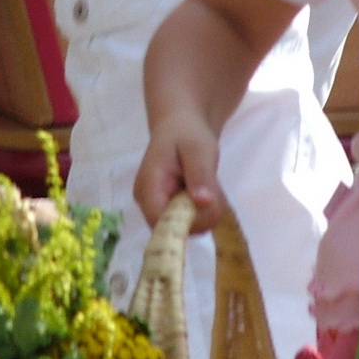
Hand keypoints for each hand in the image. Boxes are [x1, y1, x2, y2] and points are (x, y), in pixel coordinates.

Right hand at [134, 113, 224, 233]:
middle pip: (175, 231)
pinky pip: (191, 223)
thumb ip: (200, 174)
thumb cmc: (187, 133)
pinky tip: (203, 190)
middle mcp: (147, 203)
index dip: (186, 223)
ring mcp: (156, 209)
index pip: (160, 223)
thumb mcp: (198, 148)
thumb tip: (203, 202)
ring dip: (206, 211)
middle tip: (212, 186)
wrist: (180, 127)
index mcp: (148, 186)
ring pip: (187, 229)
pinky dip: (204, 211)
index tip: (207, 203)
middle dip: (201, 214)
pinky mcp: (168, 212)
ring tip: (207, 184)